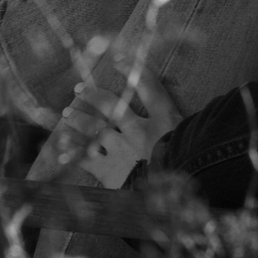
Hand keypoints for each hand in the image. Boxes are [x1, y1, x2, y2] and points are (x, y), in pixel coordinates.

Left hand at [57, 61, 182, 187]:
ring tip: (67, 113)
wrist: (171, 199)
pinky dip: (72, 153)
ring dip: (79, 119)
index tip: (119, 58)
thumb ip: (188, 129)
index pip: (149, 87)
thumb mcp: (194, 141)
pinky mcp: (109, 171)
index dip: (133, 70)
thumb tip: (196, 118)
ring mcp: (121, 150)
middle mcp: (138, 131)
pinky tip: (62, 149)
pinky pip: (85, 159)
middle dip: (94, 95)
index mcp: (164, 122)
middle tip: (80, 89)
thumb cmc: (187, 168)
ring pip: (94, 129)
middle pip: (112, 105)